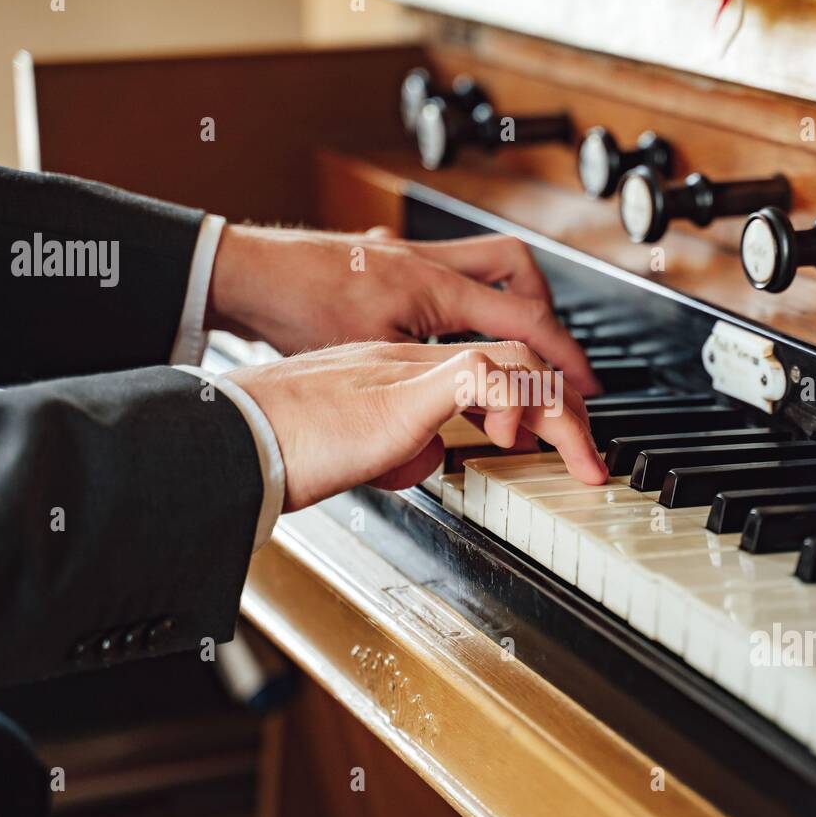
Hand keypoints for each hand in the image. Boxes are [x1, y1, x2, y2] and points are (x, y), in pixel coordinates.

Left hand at [207, 224, 600, 395]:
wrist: (246, 273)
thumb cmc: (298, 309)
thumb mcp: (370, 367)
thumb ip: (421, 405)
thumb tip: (444, 449)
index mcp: (438, 288)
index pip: (524, 320)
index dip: (563, 356)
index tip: (587, 385)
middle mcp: (429, 263)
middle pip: (517, 270)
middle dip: (544, 311)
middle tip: (550, 354)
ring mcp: (405, 256)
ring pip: (479, 264)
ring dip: (499, 299)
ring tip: (503, 343)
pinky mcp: (380, 261)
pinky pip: (437, 270)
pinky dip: (452, 298)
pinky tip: (436, 324)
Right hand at [226, 341, 607, 510]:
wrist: (227, 437)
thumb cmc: (274, 446)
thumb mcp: (354, 450)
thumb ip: (397, 445)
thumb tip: (431, 458)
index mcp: (395, 370)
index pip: (484, 366)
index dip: (530, 400)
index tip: (555, 440)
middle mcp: (406, 360)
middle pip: (512, 358)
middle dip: (563, 406)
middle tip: (588, 451)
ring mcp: (404, 370)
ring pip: (512, 361)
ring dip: (558, 411)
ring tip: (580, 454)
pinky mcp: (400, 392)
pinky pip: (482, 376)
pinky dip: (517, 406)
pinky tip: (519, 441)